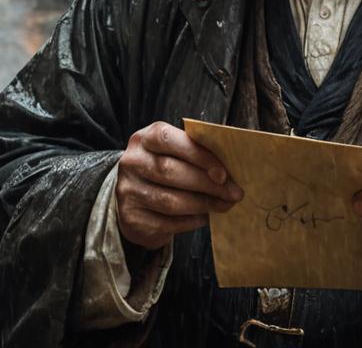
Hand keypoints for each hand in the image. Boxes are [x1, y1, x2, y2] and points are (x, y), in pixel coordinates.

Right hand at [116, 121, 242, 249]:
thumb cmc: (163, 167)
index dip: (199, 156)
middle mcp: (132, 162)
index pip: (170, 140)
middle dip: (208, 185)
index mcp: (145, 139)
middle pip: (171, 172)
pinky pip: (167, 222)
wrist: (133, 194)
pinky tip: (204, 217)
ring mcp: (128, 191)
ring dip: (203, 205)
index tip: (224, 174)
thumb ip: (196, 153)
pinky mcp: (131, 218)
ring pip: (170, 201)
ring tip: (223, 205)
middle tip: (233, 193)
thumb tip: (229, 171)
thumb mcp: (174, 152)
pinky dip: (191, 221)